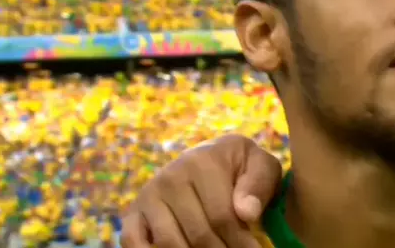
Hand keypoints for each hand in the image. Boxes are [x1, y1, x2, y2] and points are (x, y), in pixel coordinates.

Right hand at [121, 134, 282, 247]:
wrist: (214, 157)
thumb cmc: (242, 167)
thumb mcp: (261, 166)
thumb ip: (259, 185)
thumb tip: (247, 213)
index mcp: (203, 162)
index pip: (222, 217)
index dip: (241, 242)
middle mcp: (171, 176)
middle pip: (198, 235)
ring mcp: (149, 194)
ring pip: (169, 243)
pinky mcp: (134, 211)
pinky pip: (133, 242)